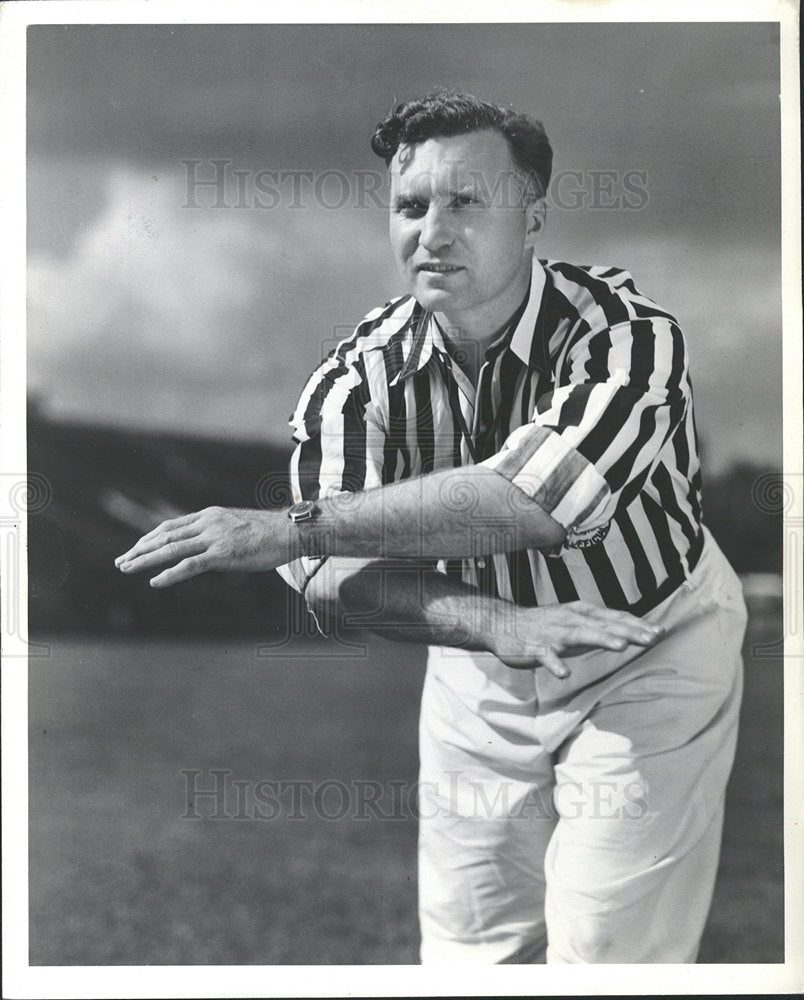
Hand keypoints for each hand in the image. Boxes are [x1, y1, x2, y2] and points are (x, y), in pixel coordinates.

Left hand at [114, 506, 290, 586]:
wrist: (290, 531)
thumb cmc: (270, 533)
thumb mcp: (239, 528)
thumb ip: (220, 536)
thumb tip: (211, 550)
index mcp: (210, 515)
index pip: (171, 526)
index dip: (149, 538)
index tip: (135, 549)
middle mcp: (207, 523)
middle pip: (164, 535)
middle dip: (139, 549)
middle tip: (120, 561)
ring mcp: (214, 538)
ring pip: (171, 548)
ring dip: (144, 559)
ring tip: (126, 568)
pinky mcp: (222, 554)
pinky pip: (190, 565)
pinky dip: (169, 574)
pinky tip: (154, 582)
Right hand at [485, 600, 663, 678]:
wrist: (504, 624)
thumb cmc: (544, 625)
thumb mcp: (575, 623)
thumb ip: (599, 628)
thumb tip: (630, 634)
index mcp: (581, 613)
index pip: (614, 617)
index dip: (636, 624)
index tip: (660, 632)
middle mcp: (569, 619)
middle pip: (603, 624)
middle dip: (628, 630)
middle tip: (652, 637)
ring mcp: (552, 633)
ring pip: (578, 634)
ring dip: (600, 638)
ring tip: (620, 645)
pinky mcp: (534, 648)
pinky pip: (545, 657)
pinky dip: (554, 664)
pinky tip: (564, 673)